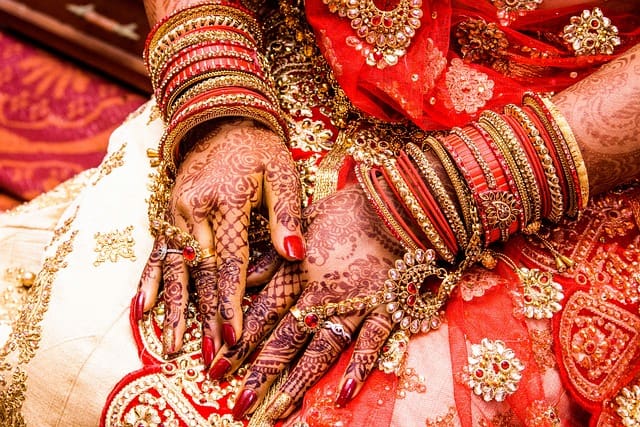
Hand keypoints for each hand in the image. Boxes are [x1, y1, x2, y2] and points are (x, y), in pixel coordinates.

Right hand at [134, 119, 304, 363]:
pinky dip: (150, 283)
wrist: (220, 119)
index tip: (233, 335)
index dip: (231, 301)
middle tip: (208, 354)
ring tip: (170, 346)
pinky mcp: (168, 215)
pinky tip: (143, 310)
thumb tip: (295, 253)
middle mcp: (193, 210)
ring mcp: (175, 213)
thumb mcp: (281, 172)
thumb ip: (286, 213)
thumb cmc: (258, 149)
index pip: (229, 261)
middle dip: (204, 316)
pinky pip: (156, 254)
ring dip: (174, 309)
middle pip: (200, 273)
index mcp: (224, 200)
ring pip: (174, 269)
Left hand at [207, 185, 403, 420]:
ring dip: (299, 382)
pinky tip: (341, 396)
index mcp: (298, 271)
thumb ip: (270, 258)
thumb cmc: (344, 212)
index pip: (262, 314)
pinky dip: (358, 370)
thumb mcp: (299, 227)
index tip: (216, 367)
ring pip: (322, 349)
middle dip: (262, 373)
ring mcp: (355, 303)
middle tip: (240, 404)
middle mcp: (322, 292)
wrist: (395, 204)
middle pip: (287, 338)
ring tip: (277, 412)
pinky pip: (371, 344)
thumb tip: (238, 280)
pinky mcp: (385, 308)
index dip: (238, 342)